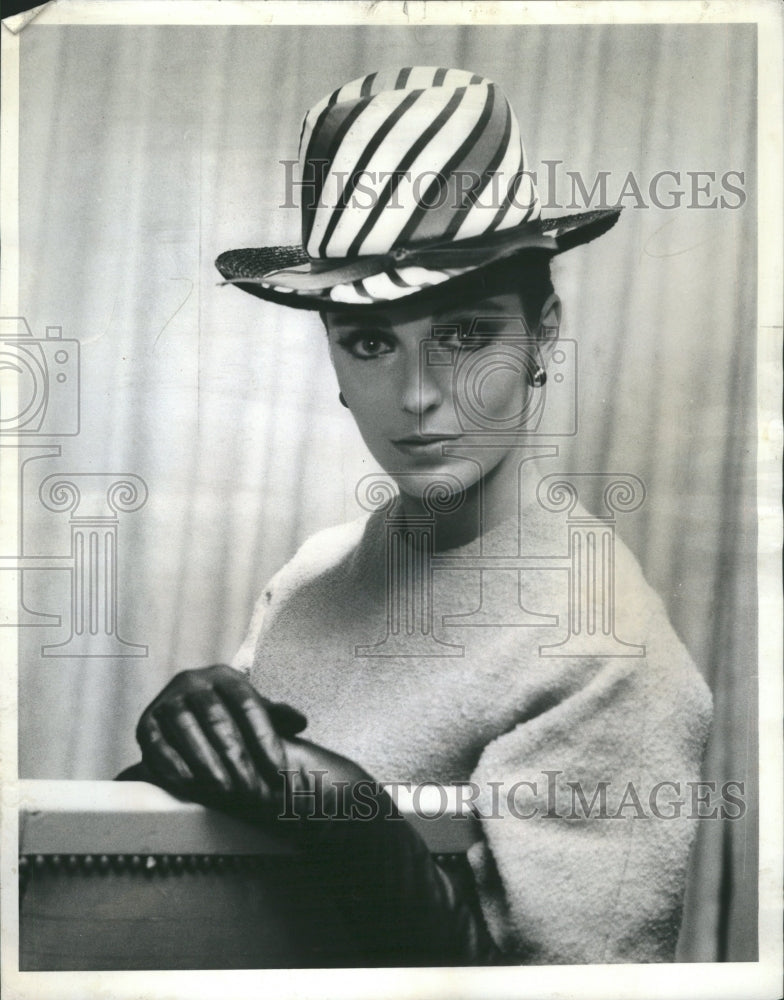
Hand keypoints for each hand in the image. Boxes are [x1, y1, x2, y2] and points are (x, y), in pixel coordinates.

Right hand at [135, 663, 308, 811]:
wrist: (184, 713)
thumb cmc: (228, 715)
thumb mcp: (253, 710)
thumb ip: (277, 715)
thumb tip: (301, 722)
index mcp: (225, 676)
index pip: (248, 704)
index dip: (264, 739)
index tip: (278, 770)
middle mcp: (193, 682)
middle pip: (218, 719)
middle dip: (238, 757)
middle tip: (252, 788)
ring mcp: (167, 701)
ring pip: (188, 731)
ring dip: (208, 764)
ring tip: (226, 791)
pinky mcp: (145, 723)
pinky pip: (158, 744)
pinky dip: (174, 766)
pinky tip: (191, 785)